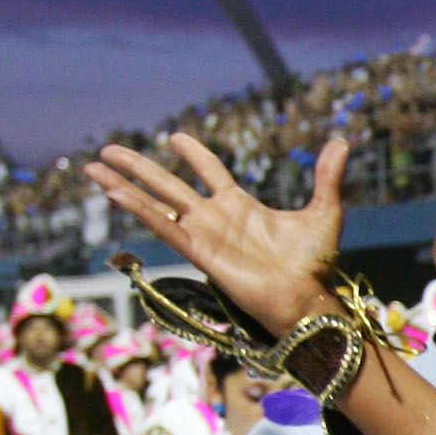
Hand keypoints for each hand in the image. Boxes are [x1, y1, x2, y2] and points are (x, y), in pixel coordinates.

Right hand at [86, 132, 345, 335]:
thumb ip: (327, 176)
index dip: (193, 153)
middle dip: (138, 166)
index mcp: (240, 205)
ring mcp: (203, 233)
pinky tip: (113, 192)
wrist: (306, 298)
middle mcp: (215, 218)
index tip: (175, 136)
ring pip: (155, 202)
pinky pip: (162, 225)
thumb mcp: (324, 211)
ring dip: (124, 185)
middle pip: (168, 184)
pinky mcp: (197, 251)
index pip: (209, 171)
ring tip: (93, 166)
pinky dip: (137, 208)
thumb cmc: (314, 265)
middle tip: (108, 149)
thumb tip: (342, 141)